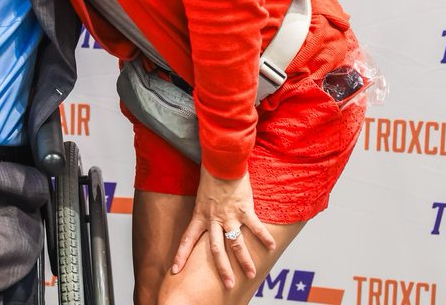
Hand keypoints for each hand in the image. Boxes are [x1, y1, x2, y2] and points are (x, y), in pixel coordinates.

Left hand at [169, 166, 274, 288]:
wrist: (221, 160)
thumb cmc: (211, 175)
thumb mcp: (202, 197)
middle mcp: (213, 219)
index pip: (187, 239)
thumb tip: (208, 219)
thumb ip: (205, 211)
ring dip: (244, 260)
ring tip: (251, 274)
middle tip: (227, 285)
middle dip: (222, 269)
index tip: (174, 270)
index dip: (181, 255)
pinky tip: (271, 248)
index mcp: (200, 216)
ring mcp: (229, 216)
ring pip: (236, 243)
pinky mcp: (244, 209)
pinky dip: (264, 237)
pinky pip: (255, 227)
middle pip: (215, 250)